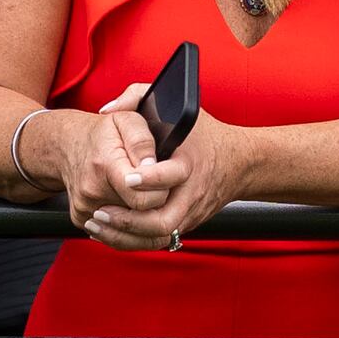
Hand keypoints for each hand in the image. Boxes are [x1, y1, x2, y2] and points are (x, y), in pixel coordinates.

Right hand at [57, 83, 174, 244]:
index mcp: (105, 166)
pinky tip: (132, 208)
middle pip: (142, 219)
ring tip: (148, 199)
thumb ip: (143, 142)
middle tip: (157, 189)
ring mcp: (85, 209)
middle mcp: (92, 192)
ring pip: (132, 234)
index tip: (162, 180)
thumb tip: (153, 166)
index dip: (160, 191)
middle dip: (158, 207)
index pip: (143, 198)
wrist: (66, 146)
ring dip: (148, 222)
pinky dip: (131, 228)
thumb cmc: (101, 134)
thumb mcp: (125, 121)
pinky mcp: (81, 220)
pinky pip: (116, 236)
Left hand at [61, 83, 259, 249]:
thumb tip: (107, 109)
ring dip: (125, 236)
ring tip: (98, 225)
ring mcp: (188, 213)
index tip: (127, 178)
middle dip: (128, 220)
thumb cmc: (203, 135)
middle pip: (161, 220)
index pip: (170, 176)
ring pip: (156, 237)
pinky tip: (108, 232)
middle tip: (101, 211)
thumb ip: (138, 96)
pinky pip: (156, 240)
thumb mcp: (177, 107)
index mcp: (188, 164)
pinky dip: (130, 241)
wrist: (240, 164)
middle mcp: (189, 194)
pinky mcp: (184, 225)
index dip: (148, 180)